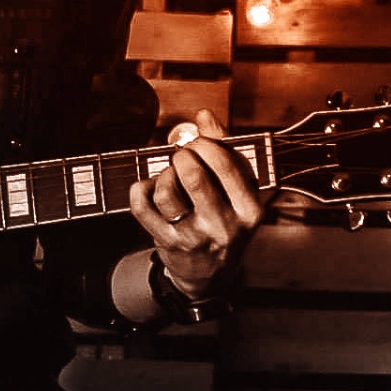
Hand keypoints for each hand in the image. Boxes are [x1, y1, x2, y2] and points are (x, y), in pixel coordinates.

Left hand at [128, 109, 265, 298]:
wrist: (210, 274)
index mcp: (250, 210)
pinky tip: (150, 189)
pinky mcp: (168, 243)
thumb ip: (225, 151)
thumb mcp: (238, 191)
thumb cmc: (226, 221)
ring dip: (163, 176)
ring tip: (170, 177)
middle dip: (183, 155)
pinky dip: (140, 189)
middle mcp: (224, 226)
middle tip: (182, 156)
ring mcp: (194, 237)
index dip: (206, 143)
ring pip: (166, 192)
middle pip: (194, 175)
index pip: (226, 164)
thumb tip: (204, 116)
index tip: (198, 141)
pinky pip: (142, 206)